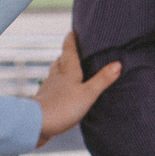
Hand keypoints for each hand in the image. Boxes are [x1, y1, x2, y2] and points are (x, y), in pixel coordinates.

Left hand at [35, 32, 122, 146]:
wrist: (35, 124)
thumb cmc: (62, 107)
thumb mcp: (88, 94)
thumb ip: (102, 80)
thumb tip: (118, 63)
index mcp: (67, 71)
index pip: (69, 50)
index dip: (71, 39)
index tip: (73, 30)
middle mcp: (56, 77)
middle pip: (60, 61)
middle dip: (66, 55)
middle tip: (73, 51)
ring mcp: (48, 89)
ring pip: (54, 74)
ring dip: (60, 70)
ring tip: (67, 70)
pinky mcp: (44, 102)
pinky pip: (51, 89)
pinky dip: (56, 87)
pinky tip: (60, 93)